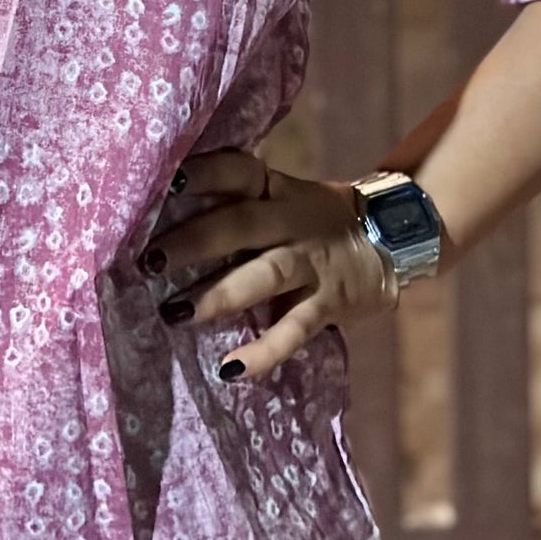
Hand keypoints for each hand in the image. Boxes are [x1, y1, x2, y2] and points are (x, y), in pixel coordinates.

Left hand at [140, 147, 399, 382]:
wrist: (392, 241)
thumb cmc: (314, 220)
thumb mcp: (283, 196)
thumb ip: (238, 202)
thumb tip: (163, 211)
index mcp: (275, 189)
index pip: (237, 170)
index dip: (204, 172)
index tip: (167, 180)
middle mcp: (292, 221)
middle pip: (241, 225)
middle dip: (194, 241)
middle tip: (148, 261)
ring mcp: (313, 262)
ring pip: (264, 275)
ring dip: (219, 295)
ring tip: (176, 313)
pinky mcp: (330, 303)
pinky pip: (294, 330)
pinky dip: (263, 351)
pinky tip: (230, 369)